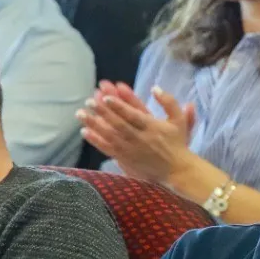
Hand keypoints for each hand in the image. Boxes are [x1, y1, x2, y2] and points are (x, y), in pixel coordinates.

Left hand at [75, 81, 197, 186]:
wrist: (176, 170)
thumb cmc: (177, 143)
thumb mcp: (179, 120)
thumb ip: (169, 102)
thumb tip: (155, 88)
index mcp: (152, 127)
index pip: (133, 115)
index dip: (119, 107)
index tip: (106, 98)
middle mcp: (140, 138)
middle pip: (118, 124)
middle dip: (102, 112)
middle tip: (88, 101)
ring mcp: (131, 150)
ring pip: (109, 136)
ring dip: (94, 124)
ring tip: (80, 113)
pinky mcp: (125, 159)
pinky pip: (107, 149)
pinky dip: (95, 141)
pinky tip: (84, 131)